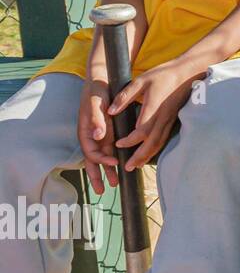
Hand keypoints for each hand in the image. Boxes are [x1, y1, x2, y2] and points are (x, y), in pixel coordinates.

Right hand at [77, 77, 117, 194]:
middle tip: (102, 191)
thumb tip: (96, 136)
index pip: (91, 151)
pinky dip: (114, 159)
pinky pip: (111, 149)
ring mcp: (100, 135)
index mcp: (86, 131)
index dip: (101, 160)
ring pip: (103, 157)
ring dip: (107, 171)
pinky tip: (121, 167)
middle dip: (97, 175)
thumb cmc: (97, 92)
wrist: (102, 81)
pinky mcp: (108, 132)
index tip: (115, 163)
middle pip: (93, 160)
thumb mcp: (96, 103)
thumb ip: (96, 120)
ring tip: (115, 184)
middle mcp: (92, 136)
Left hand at [108, 59, 195, 171]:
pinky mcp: (173, 119)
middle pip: (152, 142)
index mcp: (154, 108)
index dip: (130, 141)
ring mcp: (170, 119)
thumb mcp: (140, 81)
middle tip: (128, 167)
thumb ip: (124, 97)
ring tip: (137, 165)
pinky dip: (155, 148)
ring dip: (148, 156)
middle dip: (139, 156)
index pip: (142, 131)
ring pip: (159, 142)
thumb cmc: (163, 74)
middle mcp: (164, 117)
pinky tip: (149, 152)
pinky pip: (164, 138)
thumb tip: (110, 111)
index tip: (118, 144)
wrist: (187, 73)